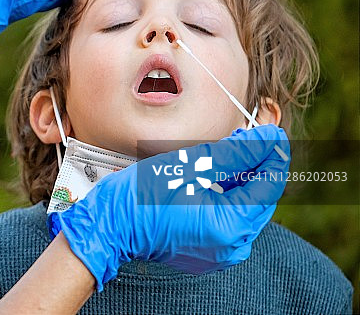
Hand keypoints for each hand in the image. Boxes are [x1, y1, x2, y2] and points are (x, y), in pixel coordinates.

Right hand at [49, 125, 288, 290]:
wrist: (109, 226)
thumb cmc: (143, 196)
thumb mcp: (192, 165)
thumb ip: (238, 152)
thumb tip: (272, 138)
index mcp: (231, 227)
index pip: (268, 184)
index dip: (272, 153)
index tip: (271, 130)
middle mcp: (232, 246)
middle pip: (257, 196)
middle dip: (255, 165)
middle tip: (247, 135)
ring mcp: (219, 251)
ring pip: (241, 205)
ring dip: (239, 178)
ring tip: (227, 151)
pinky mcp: (205, 250)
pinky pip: (225, 217)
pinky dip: (224, 194)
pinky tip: (211, 175)